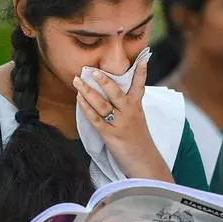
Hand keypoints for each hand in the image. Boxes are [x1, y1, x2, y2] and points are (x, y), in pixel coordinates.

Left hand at [73, 59, 172, 180]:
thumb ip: (127, 108)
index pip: (139, 86)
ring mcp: (121, 124)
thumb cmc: (139, 142)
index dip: (141, 72)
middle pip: (116, 93)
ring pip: (103, 104)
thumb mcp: (137, 121)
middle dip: (104, 81)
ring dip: (88, 91)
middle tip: (92, 70)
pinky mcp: (111, 135)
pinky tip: (79, 100)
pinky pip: (96, 119)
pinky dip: (86, 108)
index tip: (142, 59)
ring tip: (77, 81)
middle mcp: (130, 113)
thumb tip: (111, 96)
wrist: (145, 162)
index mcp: (137, 108)